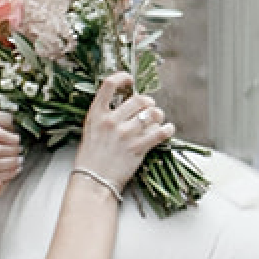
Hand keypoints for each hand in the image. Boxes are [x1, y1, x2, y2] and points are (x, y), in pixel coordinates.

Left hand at [0, 111, 23, 195]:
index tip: (16, 172)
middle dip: (6, 165)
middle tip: (19, 162)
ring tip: (19, 151)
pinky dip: (11, 140)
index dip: (2, 176)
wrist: (9, 132)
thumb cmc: (3, 157)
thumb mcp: (1, 176)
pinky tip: (17, 140)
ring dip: (11, 152)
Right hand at [71, 74, 174, 195]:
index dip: (123, 77)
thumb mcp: (91, 129)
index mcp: (96, 114)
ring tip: (157, 119)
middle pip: (139, 99)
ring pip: (153, 114)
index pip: (109, 84)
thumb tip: (128, 104)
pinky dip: (167, 129)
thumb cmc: (91, 157)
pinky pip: (161, 132)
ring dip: (158, 115)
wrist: (93, 181)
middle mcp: (111, 121)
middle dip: (148, 102)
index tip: (130, 80)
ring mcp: (125, 134)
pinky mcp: (138, 148)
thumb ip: (105, 114)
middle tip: (149, 108)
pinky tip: (167, 129)